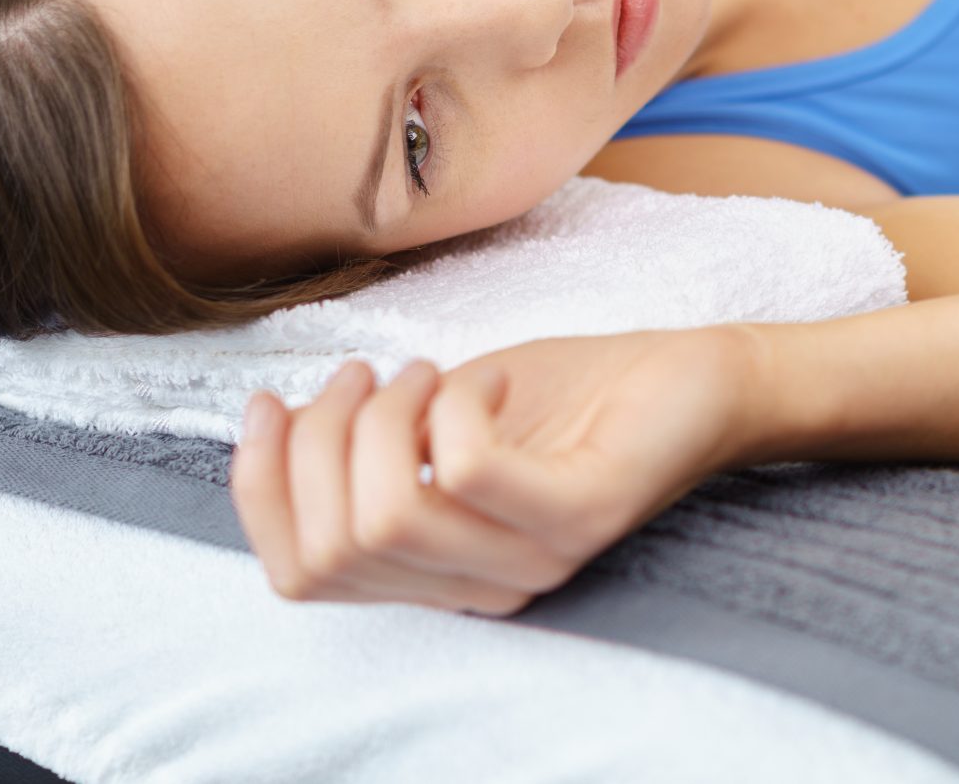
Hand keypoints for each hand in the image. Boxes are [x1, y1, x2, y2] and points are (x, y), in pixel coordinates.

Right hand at [229, 326, 762, 611]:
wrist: (698, 379)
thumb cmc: (567, 395)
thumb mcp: (438, 419)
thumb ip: (365, 444)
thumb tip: (271, 425)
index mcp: (437, 576)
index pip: (303, 575)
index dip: (260, 488)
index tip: (270, 402)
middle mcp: (481, 586)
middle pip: (333, 544)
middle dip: (318, 440)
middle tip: (366, 374)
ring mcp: (535, 559)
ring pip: (388, 516)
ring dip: (382, 419)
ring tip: (425, 371)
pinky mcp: (584, 515)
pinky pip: (470, 469)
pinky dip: (459, 403)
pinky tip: (492, 376)